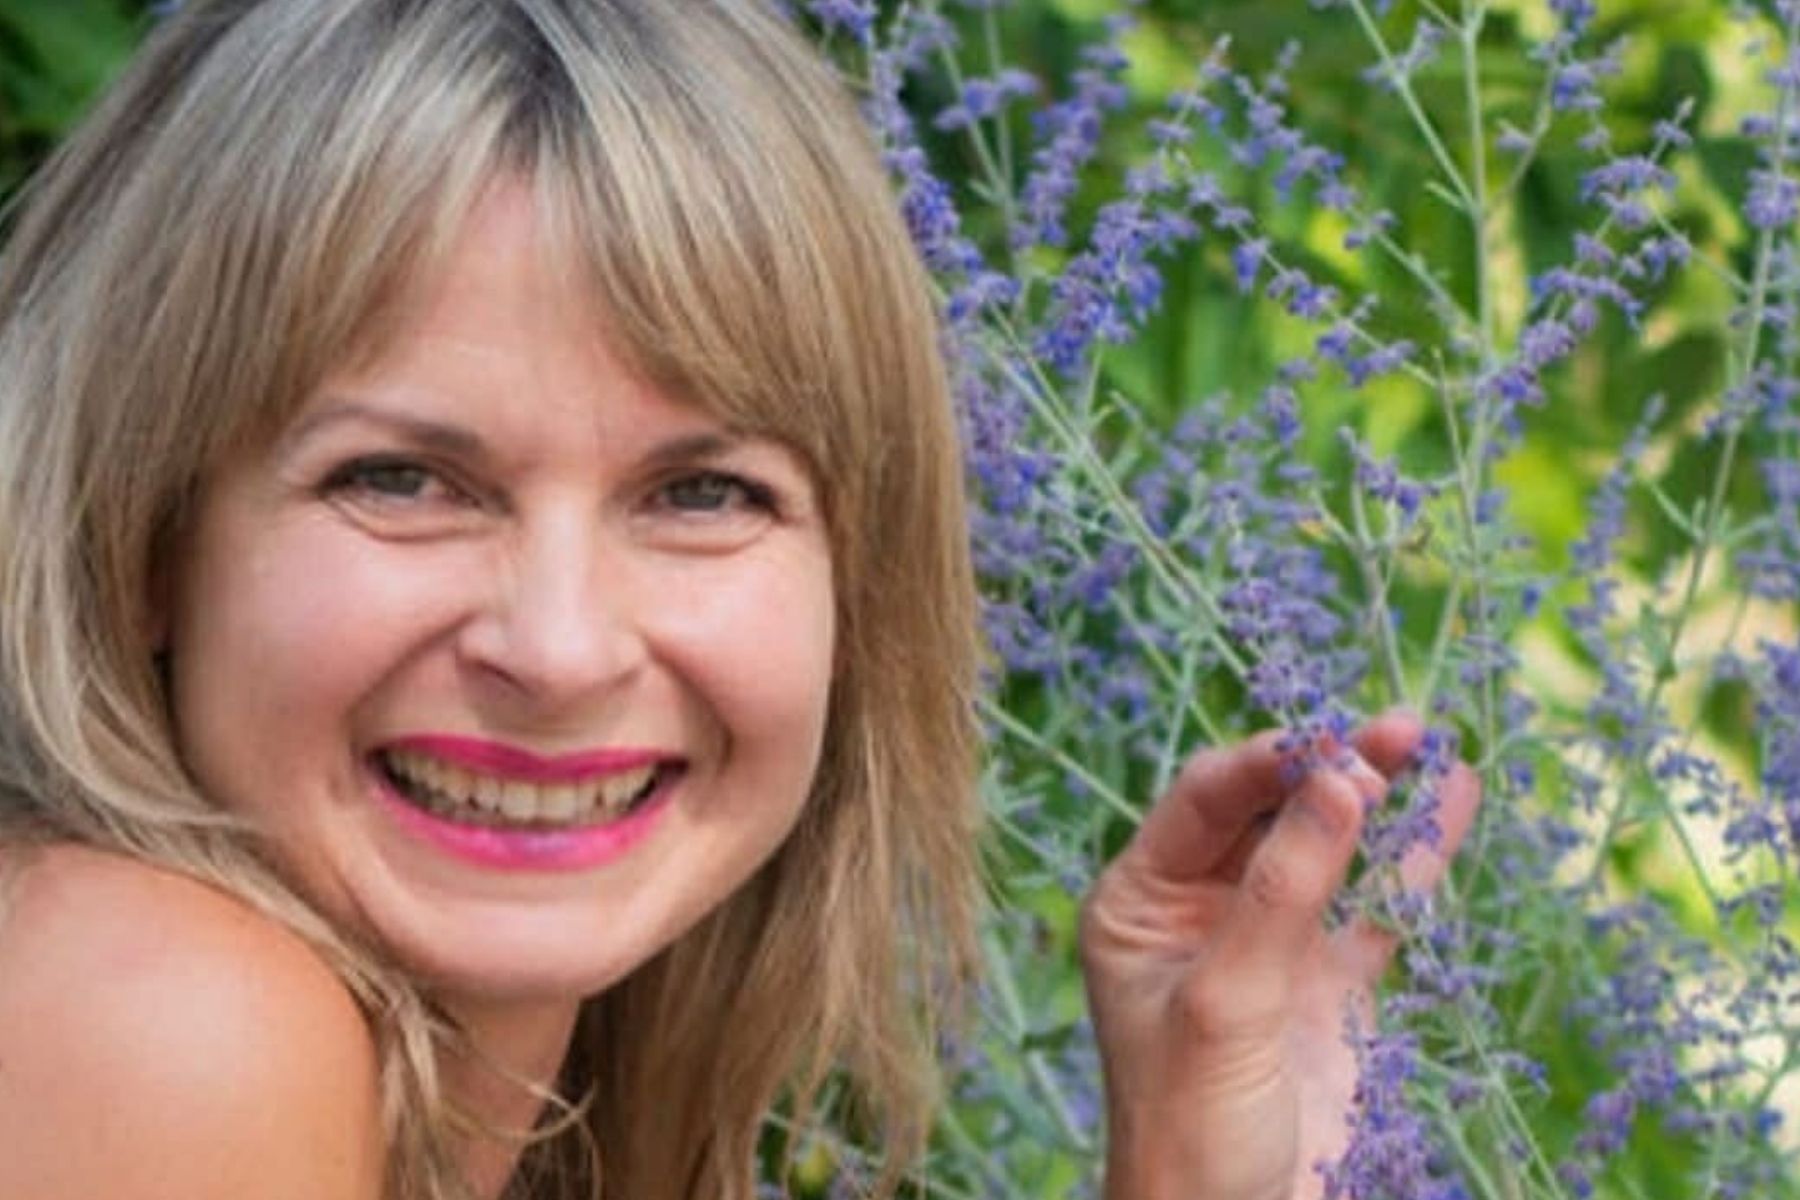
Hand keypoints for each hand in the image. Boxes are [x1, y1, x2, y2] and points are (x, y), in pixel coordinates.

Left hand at [1078, 710, 1479, 1199]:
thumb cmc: (1191, 1126)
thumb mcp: (1227, 1000)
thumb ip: (1283, 890)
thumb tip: (1339, 779)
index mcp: (1139, 903)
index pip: (1206, 800)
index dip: (1271, 762)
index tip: (1336, 742)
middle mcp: (1196, 911)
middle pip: (1269, 812)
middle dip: (1332, 768)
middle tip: (1399, 727)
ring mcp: (1265, 944)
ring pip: (1326, 849)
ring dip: (1376, 800)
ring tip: (1429, 742)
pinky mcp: (1325, 986)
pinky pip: (1372, 905)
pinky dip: (1411, 858)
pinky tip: (1451, 799)